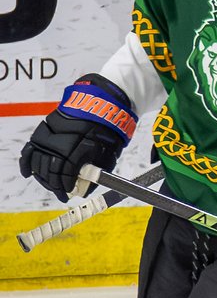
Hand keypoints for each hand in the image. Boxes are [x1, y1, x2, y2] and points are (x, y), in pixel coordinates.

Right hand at [18, 75, 136, 201]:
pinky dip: (27, 163)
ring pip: (38, 163)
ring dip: (43, 177)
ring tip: (51, 184)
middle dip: (54, 185)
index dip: (65, 188)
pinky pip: (29, 150)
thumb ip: (96, 171)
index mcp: (77, 149)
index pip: (64, 176)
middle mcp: (58, 143)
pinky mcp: (42, 131)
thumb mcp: (108, 151)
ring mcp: (48, 137)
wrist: (102, 102)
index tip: (68, 195)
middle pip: (49, 172)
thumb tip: (86, 189)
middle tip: (61, 191)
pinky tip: (28, 173)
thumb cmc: (108, 128)